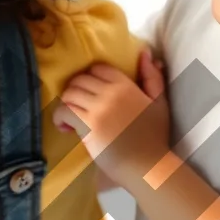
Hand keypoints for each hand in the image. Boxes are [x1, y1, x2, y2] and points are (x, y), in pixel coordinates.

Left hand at [55, 51, 170, 184]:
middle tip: (77, 106)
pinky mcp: (88, 126)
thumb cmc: (154, 137)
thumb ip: (152, 78)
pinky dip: (60, 118)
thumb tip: (146, 53)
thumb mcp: (159, 103)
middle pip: (80, 80)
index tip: (89, 92)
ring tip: (70, 119)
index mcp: (126, 86)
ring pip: (70, 94)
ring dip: (66, 105)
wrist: (148, 166)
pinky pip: (65, 112)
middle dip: (74, 91)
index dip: (90, 78)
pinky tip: (66, 128)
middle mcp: (110, 93)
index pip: (98, 68)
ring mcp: (98, 109)